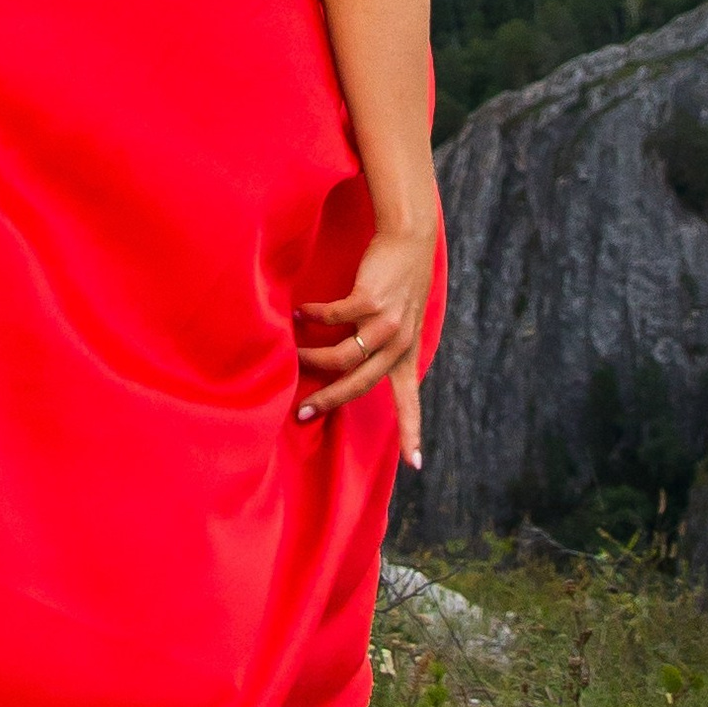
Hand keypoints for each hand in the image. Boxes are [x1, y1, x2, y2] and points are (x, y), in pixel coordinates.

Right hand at [296, 218, 435, 467]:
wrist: (409, 240)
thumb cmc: (398, 281)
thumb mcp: (400, 319)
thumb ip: (380, 346)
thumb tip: (346, 367)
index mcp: (406, 354)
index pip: (410, 401)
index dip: (411, 433)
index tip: (416, 465)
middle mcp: (399, 344)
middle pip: (359, 385)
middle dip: (328, 401)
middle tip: (301, 414)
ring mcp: (386, 323)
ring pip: (341, 356)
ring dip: (311, 357)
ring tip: (291, 354)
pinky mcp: (370, 300)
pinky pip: (332, 318)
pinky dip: (312, 317)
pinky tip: (299, 313)